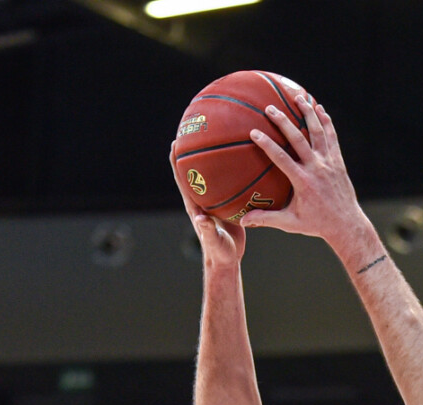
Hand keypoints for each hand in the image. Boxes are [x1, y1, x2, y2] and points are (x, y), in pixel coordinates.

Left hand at [171, 142, 245, 269]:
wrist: (227, 259)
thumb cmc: (218, 252)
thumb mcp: (214, 242)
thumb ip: (208, 231)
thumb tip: (201, 218)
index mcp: (195, 204)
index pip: (182, 177)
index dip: (176, 159)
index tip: (177, 139)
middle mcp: (202, 197)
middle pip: (193, 168)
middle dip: (192, 148)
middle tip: (196, 127)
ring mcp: (213, 199)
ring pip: (212, 172)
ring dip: (214, 154)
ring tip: (220, 134)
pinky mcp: (226, 202)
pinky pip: (229, 181)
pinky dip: (234, 169)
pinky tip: (247, 158)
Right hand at [241, 96, 373, 252]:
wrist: (346, 224)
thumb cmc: (317, 224)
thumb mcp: (290, 223)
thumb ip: (266, 219)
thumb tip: (242, 221)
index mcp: (302, 182)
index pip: (281, 158)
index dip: (267, 144)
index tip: (254, 132)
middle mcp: (316, 168)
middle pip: (298, 139)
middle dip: (283, 122)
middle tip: (270, 108)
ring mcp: (329, 163)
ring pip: (318, 132)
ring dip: (308, 113)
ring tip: (298, 97)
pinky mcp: (338, 161)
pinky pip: (331, 137)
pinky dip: (326, 122)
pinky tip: (319, 108)